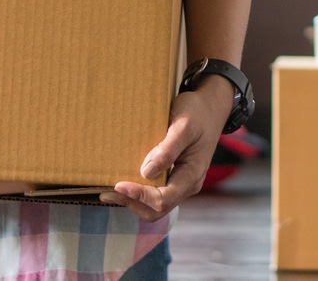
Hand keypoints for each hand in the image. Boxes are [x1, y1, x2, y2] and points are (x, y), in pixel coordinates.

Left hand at [100, 77, 231, 220]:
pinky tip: (124, 181)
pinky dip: (139, 193)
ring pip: (155, 205)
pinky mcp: (176, 177)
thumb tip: (146, 173)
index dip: (139, 195)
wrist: (211, 107)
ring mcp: (182, 183)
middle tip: (106, 192)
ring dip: (133, 201)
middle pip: (157, 209)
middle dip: (131, 203)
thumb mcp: (183, 126)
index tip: (118, 184)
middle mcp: (188, 185)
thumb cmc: (197, 113)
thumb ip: (167, 150)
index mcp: (191, 175)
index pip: (162, 199)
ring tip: (110, 190)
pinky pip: (157, 193)